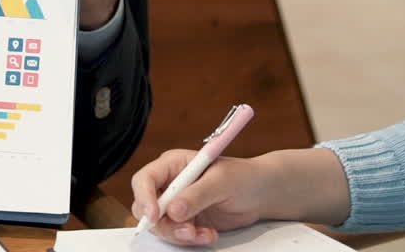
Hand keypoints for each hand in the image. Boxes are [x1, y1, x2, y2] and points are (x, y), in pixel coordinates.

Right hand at [130, 150, 268, 245]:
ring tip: (205, 234)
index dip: (145, 197)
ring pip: (160, 225)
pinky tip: (210, 234)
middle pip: (146, 206)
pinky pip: (177, 235)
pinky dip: (192, 239)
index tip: (154, 216)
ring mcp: (176, 204)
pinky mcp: (186, 220)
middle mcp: (170, 184)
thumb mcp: (221, 182)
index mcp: (173, 164)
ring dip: (180, 234)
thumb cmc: (242, 177)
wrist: (260, 193)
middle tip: (187, 231)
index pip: (145, 179)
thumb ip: (196, 195)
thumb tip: (173, 210)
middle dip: (163, 223)